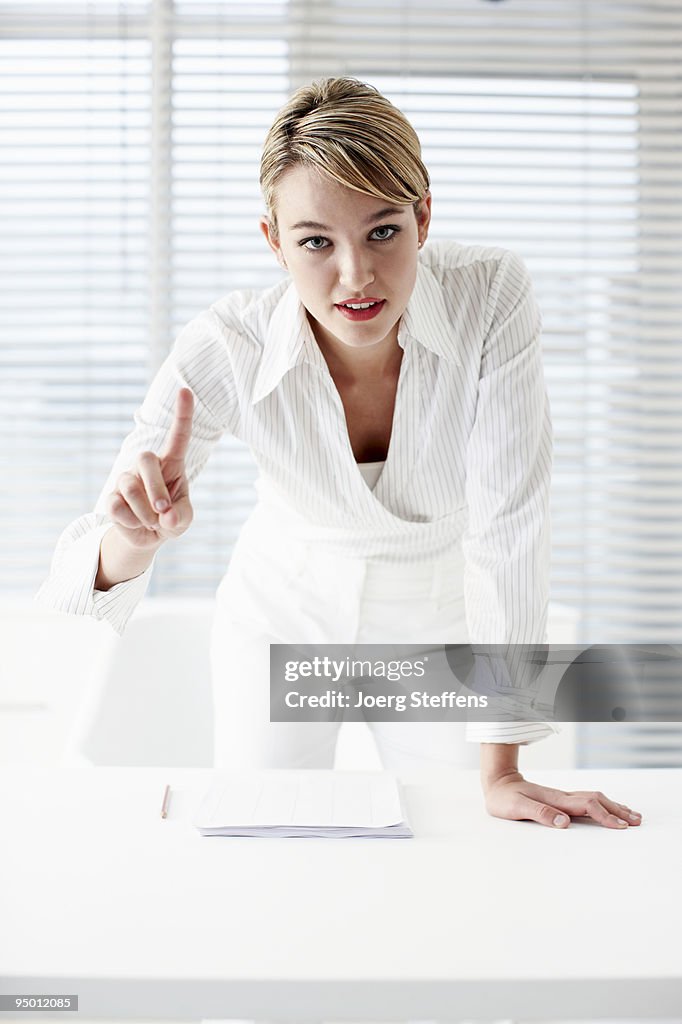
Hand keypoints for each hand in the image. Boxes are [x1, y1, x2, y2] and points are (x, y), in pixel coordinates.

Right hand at [105, 388, 194, 549]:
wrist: (149, 538)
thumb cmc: (170, 519)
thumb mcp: (183, 520)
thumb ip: (180, 517)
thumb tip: (166, 517)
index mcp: (172, 464)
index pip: (178, 436)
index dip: (182, 414)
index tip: (185, 391)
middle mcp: (147, 466)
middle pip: (145, 459)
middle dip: (155, 488)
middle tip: (163, 510)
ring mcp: (126, 479)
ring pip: (130, 487)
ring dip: (145, 512)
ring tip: (151, 521)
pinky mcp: (112, 497)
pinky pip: (117, 506)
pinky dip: (130, 521)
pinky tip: (135, 523)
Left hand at [483, 770, 642, 828]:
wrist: (498, 782)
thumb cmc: (505, 798)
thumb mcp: (517, 808)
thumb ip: (539, 814)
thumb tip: (564, 823)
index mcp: (556, 800)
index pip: (586, 806)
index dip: (605, 816)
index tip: (620, 826)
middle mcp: (563, 797)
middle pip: (597, 800)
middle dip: (618, 811)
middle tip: (637, 822)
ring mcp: (563, 797)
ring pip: (595, 799)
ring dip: (614, 807)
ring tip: (632, 816)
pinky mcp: (561, 799)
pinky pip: (588, 800)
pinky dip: (603, 805)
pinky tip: (609, 810)